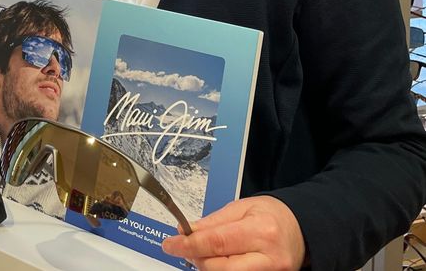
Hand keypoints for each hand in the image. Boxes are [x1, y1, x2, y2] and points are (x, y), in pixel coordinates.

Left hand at [161, 196, 305, 270]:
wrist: (302, 230)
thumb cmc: (270, 215)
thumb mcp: (241, 208)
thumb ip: (213, 222)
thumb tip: (186, 231)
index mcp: (260, 231)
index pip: (217, 242)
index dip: (190, 244)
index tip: (170, 244)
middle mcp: (268, 258)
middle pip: (221, 267)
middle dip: (197, 258)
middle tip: (184, 247)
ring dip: (207, 266)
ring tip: (201, 253)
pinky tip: (216, 261)